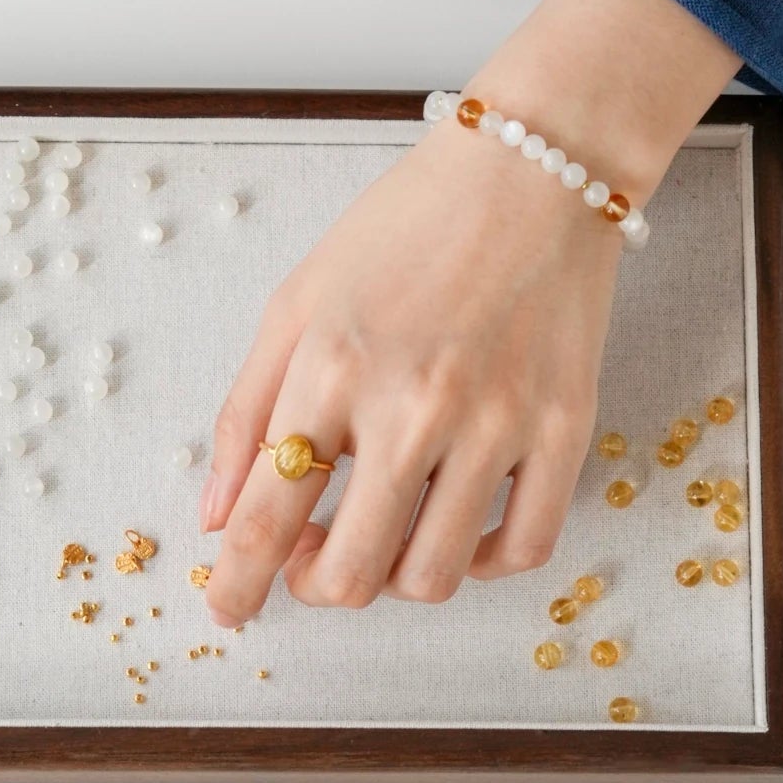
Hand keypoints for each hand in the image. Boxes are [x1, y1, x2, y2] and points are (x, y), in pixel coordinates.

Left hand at [200, 0, 740, 628]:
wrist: (534, 170)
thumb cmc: (405, 230)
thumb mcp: (297, 304)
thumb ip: (247, 414)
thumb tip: (217, 517)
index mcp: (333, 371)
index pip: (267, 517)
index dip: (239, 585)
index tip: (229, 613)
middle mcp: (413, 407)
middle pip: (352, 571)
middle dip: (316, 587)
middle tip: (313, 561)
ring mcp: (497, 424)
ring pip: (434, 576)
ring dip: (393, 578)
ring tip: (384, 534)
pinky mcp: (564, 430)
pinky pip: (524, 548)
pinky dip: (482, 565)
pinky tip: (457, 532)